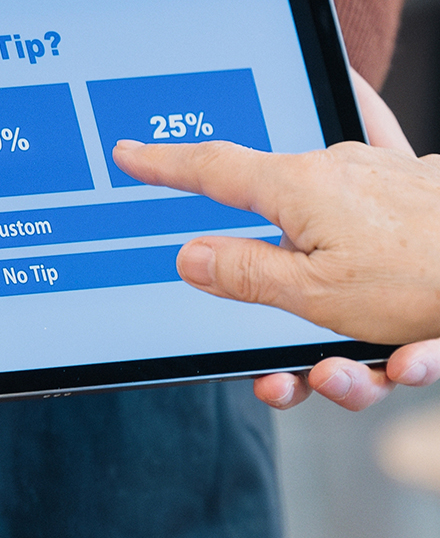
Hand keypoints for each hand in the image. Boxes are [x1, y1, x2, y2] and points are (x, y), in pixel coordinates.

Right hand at [112, 70, 439, 410]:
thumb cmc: (426, 278)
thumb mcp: (316, 293)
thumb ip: (243, 273)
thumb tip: (188, 254)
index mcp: (298, 188)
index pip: (210, 171)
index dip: (163, 166)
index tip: (128, 156)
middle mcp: (336, 179)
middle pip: (278, 249)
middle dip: (286, 331)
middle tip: (283, 382)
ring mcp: (383, 191)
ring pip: (338, 275)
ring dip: (353, 351)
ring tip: (375, 381)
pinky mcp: (422, 206)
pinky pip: (386, 261)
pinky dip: (394, 320)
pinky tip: (413, 353)